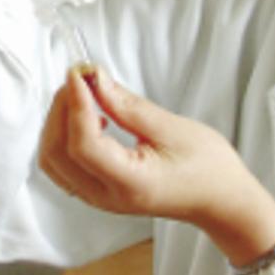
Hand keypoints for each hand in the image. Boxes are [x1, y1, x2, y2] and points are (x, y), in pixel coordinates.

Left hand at [39, 67, 274, 264]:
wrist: (220, 201)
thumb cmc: (208, 168)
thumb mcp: (173, 128)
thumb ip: (129, 106)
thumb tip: (96, 80)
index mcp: (129, 183)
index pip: (83, 144)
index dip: (75, 104)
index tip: (79, 74)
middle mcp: (107, 196)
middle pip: (57, 153)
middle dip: (62, 110)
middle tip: (82, 79)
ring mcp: (99, 198)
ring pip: (53, 161)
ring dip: (58, 123)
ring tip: (84, 95)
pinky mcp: (98, 192)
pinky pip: (63, 166)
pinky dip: (64, 137)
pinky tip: (89, 118)